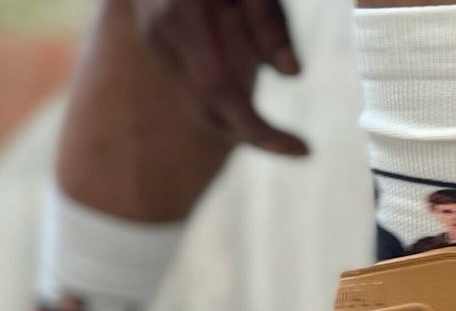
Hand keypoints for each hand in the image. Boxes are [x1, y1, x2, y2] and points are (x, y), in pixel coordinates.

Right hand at [134, 0, 307, 155]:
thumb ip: (270, 24)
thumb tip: (292, 76)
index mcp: (185, 15)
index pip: (222, 92)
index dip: (260, 130)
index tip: (302, 150)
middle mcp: (161, 34)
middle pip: (206, 110)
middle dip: (253, 136)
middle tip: (298, 148)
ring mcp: (152, 40)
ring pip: (195, 106)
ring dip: (237, 125)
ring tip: (280, 134)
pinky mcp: (156, 43)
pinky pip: (191, 89)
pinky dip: (222, 106)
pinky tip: (253, 111)